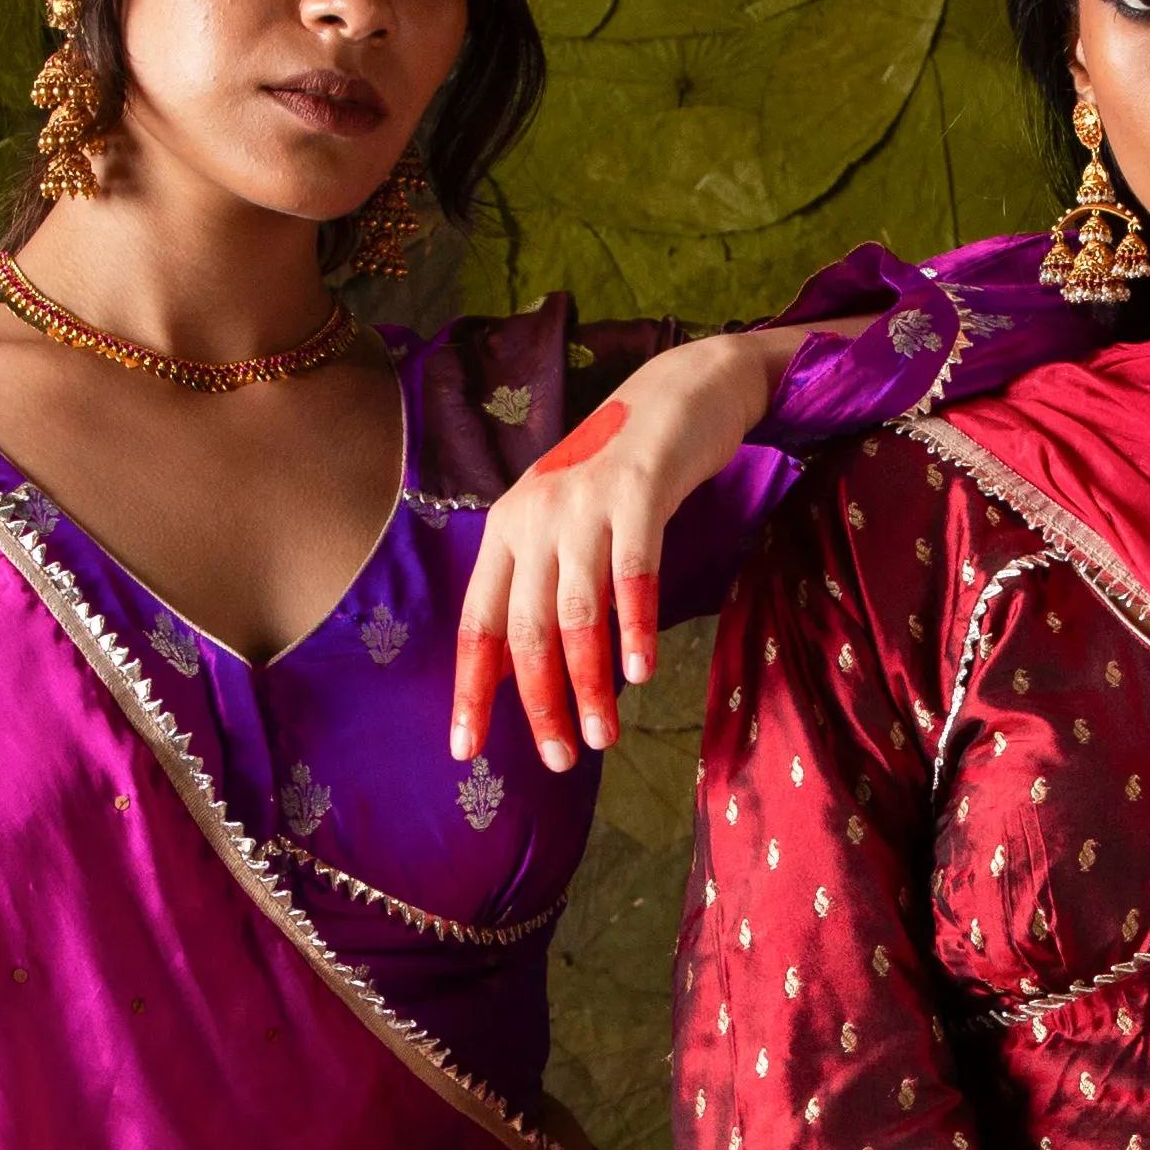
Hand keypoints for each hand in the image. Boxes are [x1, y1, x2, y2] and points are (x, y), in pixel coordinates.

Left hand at [448, 324, 804, 768]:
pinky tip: (640, 673)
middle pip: (525, 629)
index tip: (467, 750)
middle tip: (559, 760)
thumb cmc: (623, 473)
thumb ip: (543, 587)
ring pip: (577, 613)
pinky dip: (635, 627)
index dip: (472, 690)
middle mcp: (534, 517)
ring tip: (601, 738)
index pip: (478, 623)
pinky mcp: (638, 493)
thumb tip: (522, 675)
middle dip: (540, 703)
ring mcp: (584, 504)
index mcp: (507, 530)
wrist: (682, 390)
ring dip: (588, 683)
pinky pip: (633, 573)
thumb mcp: (566, 525)